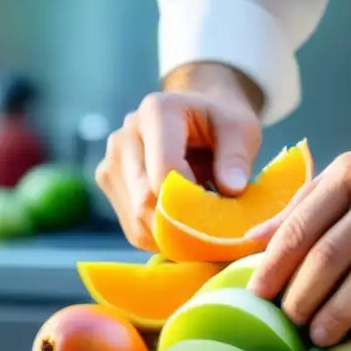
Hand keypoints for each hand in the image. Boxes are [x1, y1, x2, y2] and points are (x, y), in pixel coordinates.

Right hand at [95, 64, 262, 251]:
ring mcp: (111, 161)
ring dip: (173, 233)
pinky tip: (183, 225)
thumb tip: (232, 189)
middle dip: (183, 223)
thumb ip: (236, 157)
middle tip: (215, 230)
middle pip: (145, 199)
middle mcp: (125, 136)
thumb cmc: (220, 123)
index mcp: (157, 112)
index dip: (192, 200)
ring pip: (137, 219)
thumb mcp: (240, 129)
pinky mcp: (109, 183)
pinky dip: (162, 237)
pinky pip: (133, 228)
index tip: (219, 213)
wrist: (195, 116)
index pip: (165, 169)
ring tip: (200, 222)